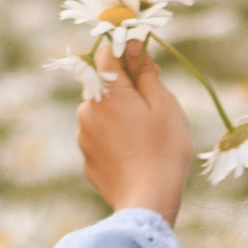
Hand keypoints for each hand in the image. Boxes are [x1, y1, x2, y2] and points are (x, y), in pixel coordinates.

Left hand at [76, 42, 196, 224]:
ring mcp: (84, 137)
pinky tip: (136, 156)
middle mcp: (87, 110)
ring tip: (146, 139)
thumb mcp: (164, 104)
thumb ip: (145, 71)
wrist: (147, 203)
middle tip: (154, 108)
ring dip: (121, 116)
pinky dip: (116, 141)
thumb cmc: (163, 150)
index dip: (126, 52)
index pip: (107, 53)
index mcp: (106, 92)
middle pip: (105, 85)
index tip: (144, 62)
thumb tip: (132, 44)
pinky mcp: (87, 160)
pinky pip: (102, 139)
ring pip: (103, 114)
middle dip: (127, 89)